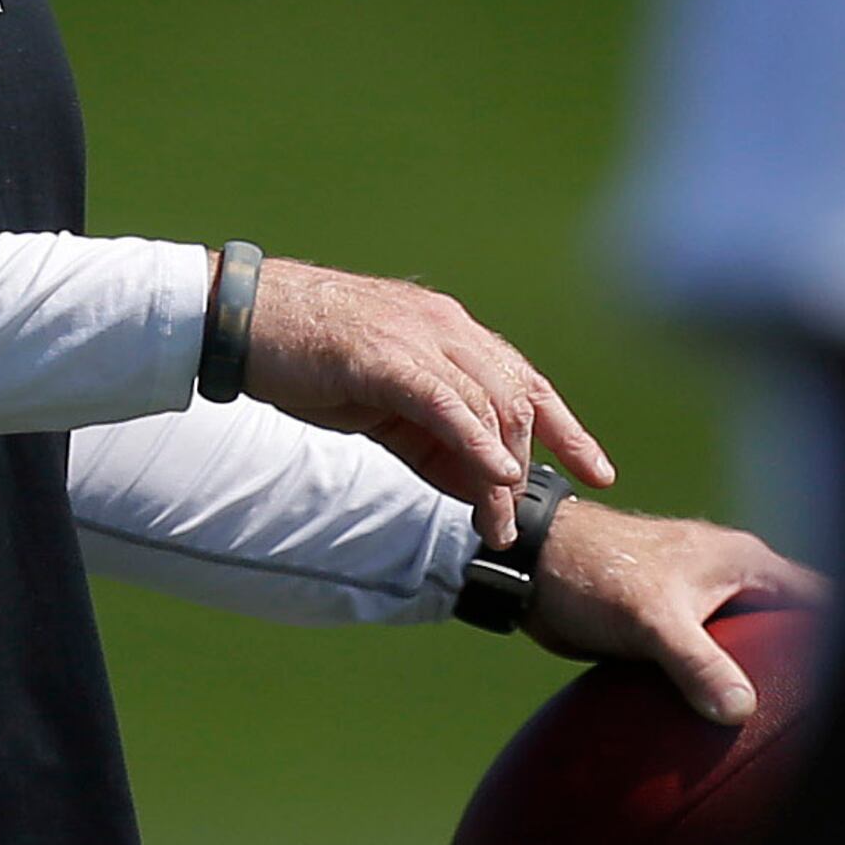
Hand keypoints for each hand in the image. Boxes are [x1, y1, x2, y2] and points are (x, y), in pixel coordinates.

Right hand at [240, 258, 612, 545]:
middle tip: (519, 523)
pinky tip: (493, 477)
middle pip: (518, 399)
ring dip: (498, 474)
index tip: (598, 472)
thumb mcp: (384, 402)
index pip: (525, 381)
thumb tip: (475, 484)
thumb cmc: (310, 357)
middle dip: (534, 464)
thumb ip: (431, 436)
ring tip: (495, 525)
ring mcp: (420, 338)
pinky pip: (448, 405)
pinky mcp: (388, 358)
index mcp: (450, 331)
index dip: (568, 428)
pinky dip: (476, 443)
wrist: (246, 319)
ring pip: (488, 408)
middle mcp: (447, 328)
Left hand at [526, 498, 828, 725]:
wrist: (532, 565)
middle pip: (788, 626)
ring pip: (748, 647)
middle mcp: (732, 578)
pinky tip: (725, 729)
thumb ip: (697, 662)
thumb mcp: (651, 620)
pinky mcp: (673, 626)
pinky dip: (721, 687)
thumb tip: (742, 711)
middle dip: (807, 665)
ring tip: (789, 735)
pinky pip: (712, 661)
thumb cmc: (595, 573)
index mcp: (744, 562)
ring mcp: (703, 602)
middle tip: (833, 724)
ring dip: (760, 681)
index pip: (817, 598)